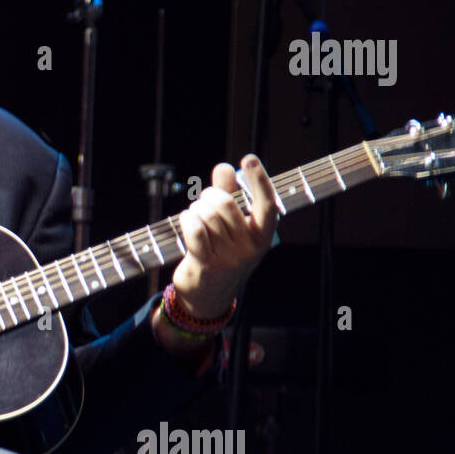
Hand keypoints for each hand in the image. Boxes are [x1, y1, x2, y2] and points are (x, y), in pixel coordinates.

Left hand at [171, 154, 277, 318]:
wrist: (208, 294)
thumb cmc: (221, 251)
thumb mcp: (231, 225)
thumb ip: (228, 194)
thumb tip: (224, 167)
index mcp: (263, 236)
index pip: (267, 205)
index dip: (260, 180)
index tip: (249, 158)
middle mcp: (249, 248)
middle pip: (225, 204)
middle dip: (209, 195)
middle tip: (205, 200)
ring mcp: (229, 257)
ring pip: (207, 215)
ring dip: (196, 209)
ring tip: (196, 215)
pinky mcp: (206, 264)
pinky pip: (194, 229)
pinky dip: (187, 219)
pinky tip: (187, 220)